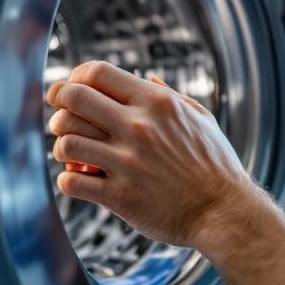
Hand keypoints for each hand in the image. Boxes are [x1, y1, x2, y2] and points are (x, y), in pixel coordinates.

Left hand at [45, 62, 260, 249]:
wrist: (225, 212)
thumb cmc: (216, 165)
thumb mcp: (201, 119)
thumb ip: (171, 95)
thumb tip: (148, 77)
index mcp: (157, 102)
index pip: (98, 72)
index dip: (76, 78)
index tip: (73, 90)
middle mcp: (138, 127)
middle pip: (73, 99)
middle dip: (58, 104)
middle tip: (59, 116)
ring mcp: (127, 162)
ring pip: (66, 141)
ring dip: (61, 146)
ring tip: (71, 154)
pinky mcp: (120, 196)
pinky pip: (71, 183)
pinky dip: (67, 180)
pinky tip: (80, 180)